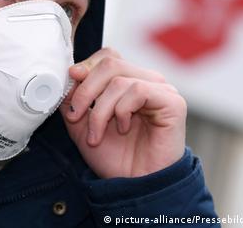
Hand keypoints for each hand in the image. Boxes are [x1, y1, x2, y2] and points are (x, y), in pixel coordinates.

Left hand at [58, 48, 185, 178]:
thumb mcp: (82, 125)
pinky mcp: (172, 102)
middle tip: (77, 115)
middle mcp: (146, 81)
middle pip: (110, 63)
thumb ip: (74, 98)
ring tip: (97, 133)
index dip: (86, 66)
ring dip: (100, 110)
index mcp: (127, 82)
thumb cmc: (114, 157)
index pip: (108, 56)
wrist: (134, 186)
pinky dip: (121, 110)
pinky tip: (123, 128)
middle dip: (86, 90)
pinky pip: (138, 90)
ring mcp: (161, 90)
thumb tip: (70, 73)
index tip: (71, 82)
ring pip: (119, 79)